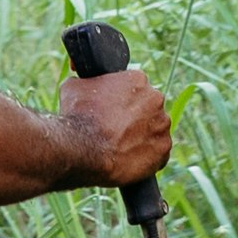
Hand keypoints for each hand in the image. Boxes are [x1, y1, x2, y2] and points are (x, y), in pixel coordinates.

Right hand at [60, 61, 171, 186]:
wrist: (82, 150)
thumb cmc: (77, 116)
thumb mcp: (74, 86)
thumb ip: (87, 81)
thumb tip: (83, 80)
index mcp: (138, 79)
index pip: (135, 86)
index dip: (122, 99)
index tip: (113, 110)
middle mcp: (156, 98)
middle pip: (148, 107)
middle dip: (135, 116)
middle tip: (117, 128)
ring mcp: (162, 125)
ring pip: (154, 129)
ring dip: (142, 135)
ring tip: (121, 146)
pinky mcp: (163, 150)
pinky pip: (158, 152)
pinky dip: (147, 156)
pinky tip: (129, 158)